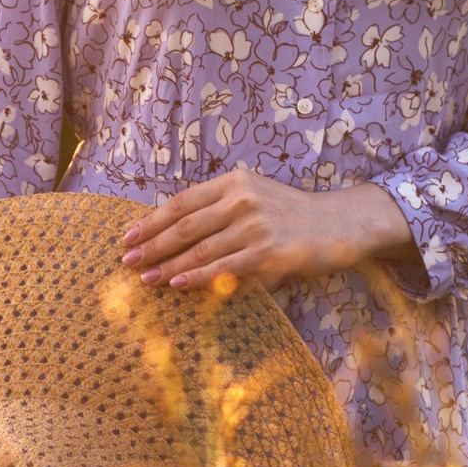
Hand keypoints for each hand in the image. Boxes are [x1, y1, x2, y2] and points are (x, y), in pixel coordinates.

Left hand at [117, 169, 411, 289]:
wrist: (341, 223)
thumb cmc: (292, 215)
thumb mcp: (255, 197)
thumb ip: (219, 209)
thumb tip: (174, 234)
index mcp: (233, 182)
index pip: (181, 203)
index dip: (151, 221)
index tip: (128, 237)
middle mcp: (241, 199)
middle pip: (184, 226)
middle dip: (151, 245)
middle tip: (127, 262)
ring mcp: (255, 225)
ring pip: (200, 249)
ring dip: (168, 266)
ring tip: (145, 279)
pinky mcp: (269, 252)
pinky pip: (225, 267)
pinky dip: (198, 277)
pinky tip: (177, 284)